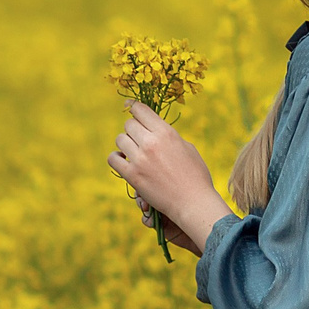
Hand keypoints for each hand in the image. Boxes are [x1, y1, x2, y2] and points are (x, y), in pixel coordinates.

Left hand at [109, 102, 231, 254]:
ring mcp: (140, 159)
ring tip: (132, 151)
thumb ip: (169, 136)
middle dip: (132, 129)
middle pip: (129, 124)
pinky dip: (116, 158)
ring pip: (120, 139)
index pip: (141, 110)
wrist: (193, 202)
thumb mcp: (187, 147)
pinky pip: (113, 159)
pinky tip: (123, 161)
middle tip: (138, 138)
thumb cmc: (195, 176)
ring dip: (125, 144)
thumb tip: (154, 130)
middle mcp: (151, 142)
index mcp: (166, 132)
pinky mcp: (132, 175)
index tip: (129, 107)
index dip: (133, 106)